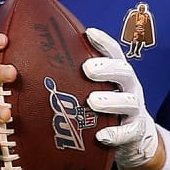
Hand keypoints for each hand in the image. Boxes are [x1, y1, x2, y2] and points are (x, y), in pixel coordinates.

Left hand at [83, 27, 158, 169]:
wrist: (135, 138)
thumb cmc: (105, 107)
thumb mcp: (94, 89)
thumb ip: (74, 77)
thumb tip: (32, 66)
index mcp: (117, 73)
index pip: (114, 52)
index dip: (103, 42)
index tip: (89, 32)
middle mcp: (129, 87)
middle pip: (124, 72)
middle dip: (106, 68)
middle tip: (87, 69)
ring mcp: (135, 109)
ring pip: (129, 101)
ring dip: (111, 101)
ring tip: (92, 101)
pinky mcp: (136, 131)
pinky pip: (130, 132)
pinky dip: (116, 134)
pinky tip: (101, 136)